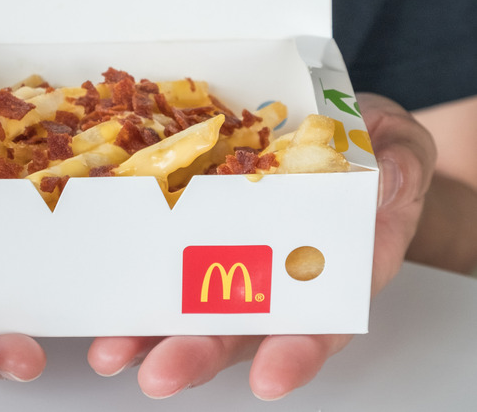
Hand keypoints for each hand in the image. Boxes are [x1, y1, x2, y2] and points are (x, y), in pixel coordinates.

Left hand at [87, 93, 435, 399]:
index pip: (320, 323)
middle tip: (161, 374)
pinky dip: (128, 278)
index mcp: (334, 269)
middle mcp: (275, 277)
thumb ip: (402, 165)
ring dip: (147, 334)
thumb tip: (387, 181)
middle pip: (238, 330)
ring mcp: (227, 255)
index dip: (294, 353)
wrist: (327, 123)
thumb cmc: (370, 146)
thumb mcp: (401, 145)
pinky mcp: (190, 227)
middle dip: (198, 355)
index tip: (269, 378)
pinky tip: (99, 293)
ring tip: (110, 352)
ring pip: (187, 307)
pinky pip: (158, 258)